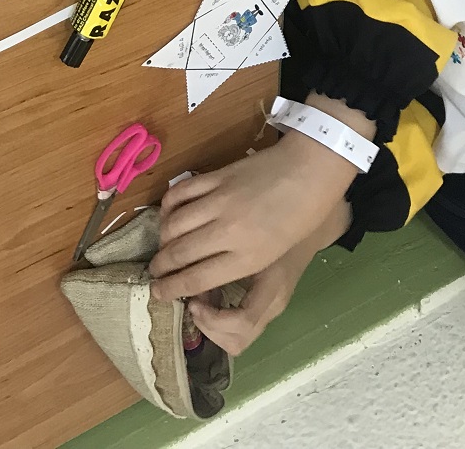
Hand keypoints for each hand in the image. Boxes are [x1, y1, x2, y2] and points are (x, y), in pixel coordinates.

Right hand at [150, 133, 356, 301]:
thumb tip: (200, 274)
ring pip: (174, 224)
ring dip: (161, 238)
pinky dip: (168, 205)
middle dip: (160, 267)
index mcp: (247, 257)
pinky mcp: (217, 176)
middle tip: (153, 273)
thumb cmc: (300, 218)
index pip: (195, 280)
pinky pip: (181, 192)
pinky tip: (168, 214)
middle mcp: (228, 231)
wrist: (310, 171)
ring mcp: (220, 201)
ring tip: (161, 245)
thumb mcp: (271, 254)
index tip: (157, 293)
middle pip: (179, 254)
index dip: (170, 289)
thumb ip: (236, 264)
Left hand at [186, 202, 350, 356]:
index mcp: (273, 288)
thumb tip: (184, 256)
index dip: (212, 320)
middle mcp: (272, 307)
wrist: (308, 229)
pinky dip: (218, 321)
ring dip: (211, 326)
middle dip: (208, 328)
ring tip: (200, 298)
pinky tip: (210, 296)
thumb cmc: (276, 227)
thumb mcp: (252, 236)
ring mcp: (270, 312)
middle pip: (238, 342)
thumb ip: (224, 248)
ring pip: (237, 342)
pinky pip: (237, 332)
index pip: (243, 323)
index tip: (194, 299)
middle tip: (193, 301)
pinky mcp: (264, 312)